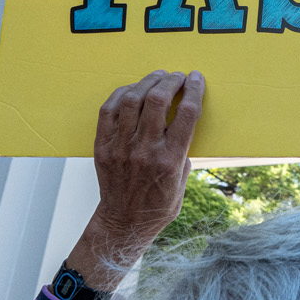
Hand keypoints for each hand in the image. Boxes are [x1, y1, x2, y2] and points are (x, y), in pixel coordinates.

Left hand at [65, 70, 201, 286]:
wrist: (123, 223)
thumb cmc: (158, 206)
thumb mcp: (183, 181)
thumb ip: (183, 151)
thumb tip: (184, 120)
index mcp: (170, 160)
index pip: (187, 114)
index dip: (194, 90)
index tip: (196, 79)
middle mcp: (145, 151)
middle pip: (158, 101)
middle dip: (171, 81)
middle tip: (177, 76)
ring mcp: (120, 148)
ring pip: (132, 100)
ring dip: (147, 82)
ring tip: (157, 77)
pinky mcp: (102, 147)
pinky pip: (109, 110)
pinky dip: (122, 94)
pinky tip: (132, 90)